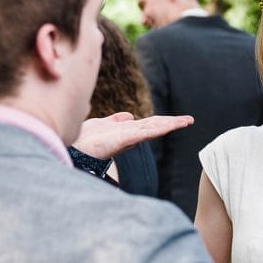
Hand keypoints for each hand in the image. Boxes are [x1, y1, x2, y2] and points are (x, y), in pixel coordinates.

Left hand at [74, 112, 192, 158]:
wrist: (72, 147)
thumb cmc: (84, 139)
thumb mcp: (102, 124)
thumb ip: (116, 120)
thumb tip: (129, 116)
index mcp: (126, 132)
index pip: (149, 124)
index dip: (164, 121)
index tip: (179, 119)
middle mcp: (129, 135)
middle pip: (155, 126)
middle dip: (172, 123)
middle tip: (189, 120)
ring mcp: (127, 138)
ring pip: (152, 129)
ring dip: (169, 125)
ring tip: (185, 121)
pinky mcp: (122, 140)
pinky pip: (142, 133)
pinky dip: (156, 129)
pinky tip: (167, 126)